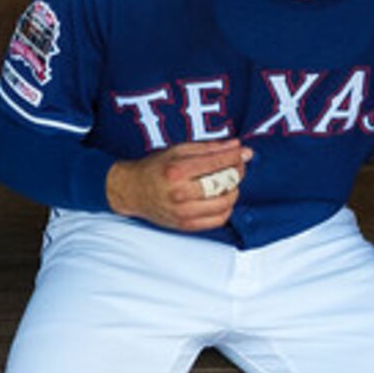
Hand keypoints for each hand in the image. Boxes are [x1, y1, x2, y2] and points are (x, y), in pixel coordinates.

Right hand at [107, 138, 253, 231]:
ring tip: (226, 184)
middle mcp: (180, 193)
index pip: (217, 162)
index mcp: (176, 170)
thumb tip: (239, 147)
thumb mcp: (177, 150)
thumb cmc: (154, 168)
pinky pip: (218, 220)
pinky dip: (226, 209)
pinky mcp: (186, 225)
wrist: (131, 191)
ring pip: (225, 203)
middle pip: (224, 183)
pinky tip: (220, 199)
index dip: (235, 156)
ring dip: (232, 192)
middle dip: (236, 173)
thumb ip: (209, 148)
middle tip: (236, 168)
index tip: (243, 153)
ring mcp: (183, 212)